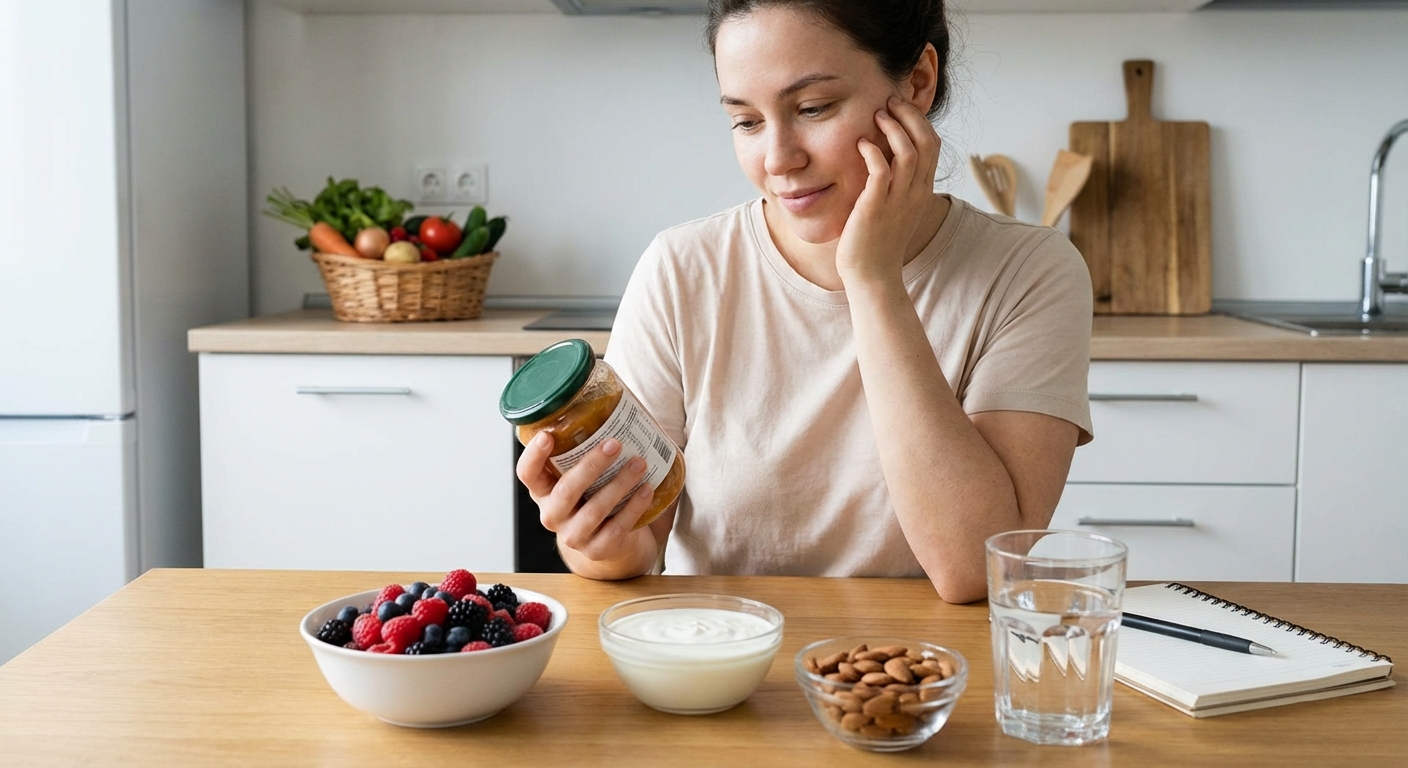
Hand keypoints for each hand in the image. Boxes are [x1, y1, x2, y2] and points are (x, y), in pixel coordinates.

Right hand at [516, 432, 655, 563]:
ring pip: (594, 510)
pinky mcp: (598, 549)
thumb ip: (588, 449)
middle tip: (614, 444)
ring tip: (639, 463)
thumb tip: (619, 399)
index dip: (533, 455)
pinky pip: (616, 528)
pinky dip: (634, 507)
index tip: (547, 434)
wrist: (611, 546)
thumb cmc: (596, 498)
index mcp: (544, 491)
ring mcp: (574, 535)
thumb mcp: (584, 476)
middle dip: (591, 465)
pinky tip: (647, 489)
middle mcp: (553, 514)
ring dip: (620, 484)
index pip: (527, 474)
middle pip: (566, 491)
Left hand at [835, 96, 941, 286]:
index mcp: (922, 191)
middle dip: (909, 115)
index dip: (918, 120)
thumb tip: (886, 158)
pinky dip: (872, 151)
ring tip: (877, 115)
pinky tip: (861, 144)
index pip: (932, 144)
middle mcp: (916, 193)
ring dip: (893, 128)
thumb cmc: (878, 242)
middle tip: (890, 101)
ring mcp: (898, 201)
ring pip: (907, 152)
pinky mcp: (875, 208)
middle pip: (925, 141)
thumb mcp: (896, 208)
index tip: (899, 107)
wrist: (872, 276)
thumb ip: (897, 184)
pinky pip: (880, 170)